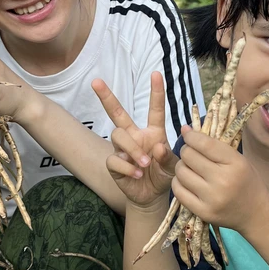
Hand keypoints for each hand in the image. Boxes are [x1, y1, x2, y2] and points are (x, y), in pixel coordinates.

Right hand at [92, 72, 177, 207]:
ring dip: (132, 148)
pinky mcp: (114, 164)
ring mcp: (122, 149)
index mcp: (153, 133)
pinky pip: (114, 159)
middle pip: (117, 113)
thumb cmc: (162, 175)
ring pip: (117, 136)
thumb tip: (158, 147)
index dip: (156, 92)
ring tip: (144, 163)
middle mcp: (135, 136)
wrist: (151, 196)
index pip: (155, 110)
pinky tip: (137, 174)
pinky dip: (127, 167)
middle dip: (107, 97)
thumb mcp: (173, 167)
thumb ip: (168, 157)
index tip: (156, 73)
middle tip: (96, 82)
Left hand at [172, 128, 268, 234]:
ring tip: (190, 168)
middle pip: (188, 156)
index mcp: (235, 163)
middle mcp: (223, 180)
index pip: (204, 143)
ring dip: (182, 167)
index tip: (188, 134)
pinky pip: (178, 190)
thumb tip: (184, 129)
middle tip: (191, 154)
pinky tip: (187, 181)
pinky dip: (179, 182)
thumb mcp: (238, 159)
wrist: (255, 213)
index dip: (191, 136)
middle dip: (186, 151)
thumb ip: (214, 145)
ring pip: (181, 172)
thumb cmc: (246, 181)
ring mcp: (212, 198)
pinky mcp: (202, 211)